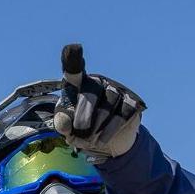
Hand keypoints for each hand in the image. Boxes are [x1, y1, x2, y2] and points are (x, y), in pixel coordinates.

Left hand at [53, 43, 145, 159]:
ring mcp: (117, 90)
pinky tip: (102, 139)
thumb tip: (65, 122)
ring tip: (90, 139)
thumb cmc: (81, 130)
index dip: (73, 62)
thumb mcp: (67, 128)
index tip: (72, 49)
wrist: (106, 144)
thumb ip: (62, 124)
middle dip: (83, 115)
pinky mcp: (132, 103)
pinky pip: (121, 116)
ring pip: (106, 107)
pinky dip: (109, 130)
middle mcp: (99, 82)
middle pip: (91, 93)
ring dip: (96, 127)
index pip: (75, 74)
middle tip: (80, 129)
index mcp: (80, 85)